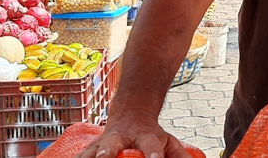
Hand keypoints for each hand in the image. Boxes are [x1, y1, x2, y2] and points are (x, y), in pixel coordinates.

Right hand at [74, 115, 189, 157]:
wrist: (130, 113)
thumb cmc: (152, 135)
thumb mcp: (170, 141)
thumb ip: (179, 155)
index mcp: (144, 137)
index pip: (150, 146)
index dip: (152, 153)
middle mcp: (120, 139)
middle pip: (112, 145)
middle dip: (107, 153)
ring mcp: (101, 144)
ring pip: (89, 152)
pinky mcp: (89, 150)